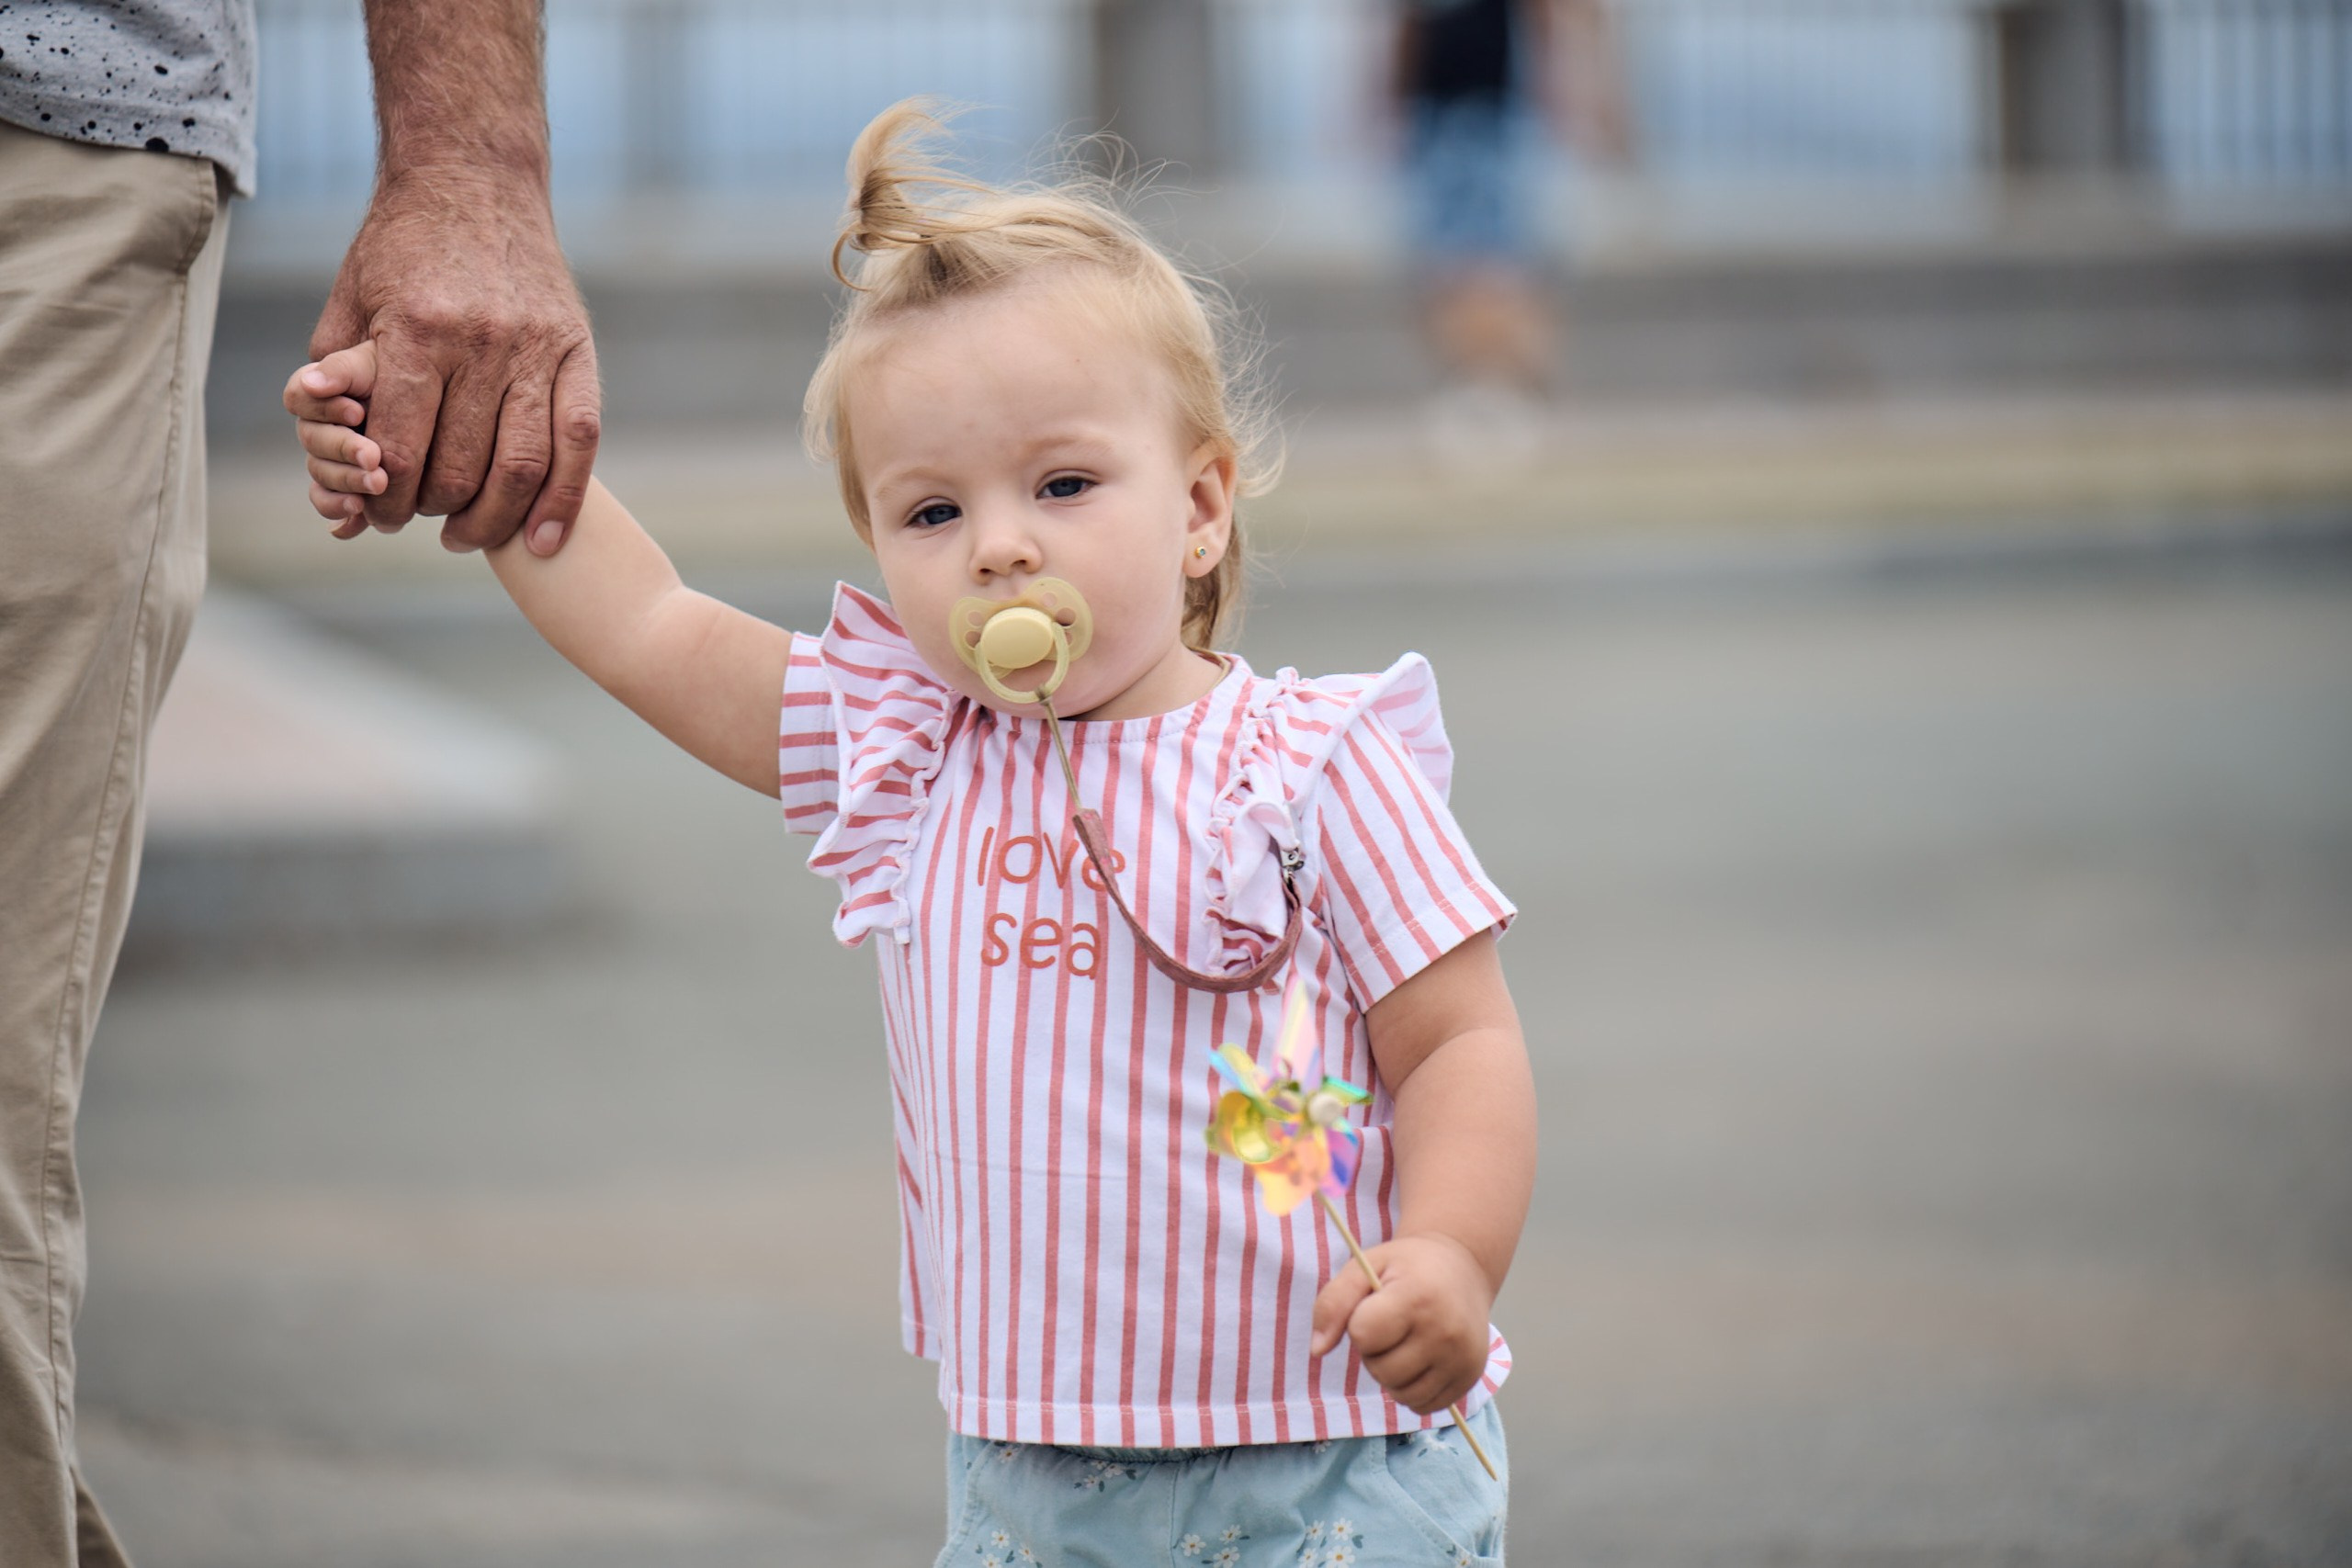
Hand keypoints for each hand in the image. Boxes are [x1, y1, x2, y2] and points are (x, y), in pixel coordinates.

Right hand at [285, 343, 388, 538]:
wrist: (436, 412)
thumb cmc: (405, 378)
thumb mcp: (378, 367)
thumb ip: (344, 370)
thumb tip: (312, 383)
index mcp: (320, 394)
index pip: (298, 398)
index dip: (322, 408)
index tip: (356, 413)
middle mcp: (320, 427)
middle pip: (312, 441)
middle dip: (343, 449)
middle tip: (374, 456)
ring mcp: (331, 460)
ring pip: (321, 473)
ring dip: (347, 479)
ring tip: (379, 483)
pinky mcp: (345, 489)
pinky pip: (329, 502)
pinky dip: (339, 508)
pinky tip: (357, 509)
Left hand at [310, 171, 597, 555]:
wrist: (473, 177)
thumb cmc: (401, 247)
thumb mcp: (350, 304)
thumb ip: (336, 384)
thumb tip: (329, 468)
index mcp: (417, 331)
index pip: (401, 448)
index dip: (385, 499)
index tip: (378, 517)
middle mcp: (482, 342)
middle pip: (462, 467)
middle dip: (435, 512)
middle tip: (423, 523)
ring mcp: (537, 347)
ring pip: (524, 465)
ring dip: (496, 520)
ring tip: (472, 535)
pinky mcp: (578, 350)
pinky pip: (579, 441)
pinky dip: (564, 500)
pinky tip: (543, 537)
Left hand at [1309, 1232, 1494, 1414]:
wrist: (1462, 1269)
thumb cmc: (1406, 1268)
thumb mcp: (1364, 1267)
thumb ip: (1332, 1303)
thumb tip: (1317, 1350)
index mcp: (1417, 1297)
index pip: (1363, 1335)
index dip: (1359, 1323)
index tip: (1375, 1305)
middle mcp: (1446, 1332)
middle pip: (1381, 1371)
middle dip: (1374, 1352)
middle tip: (1391, 1326)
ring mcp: (1462, 1359)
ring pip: (1401, 1395)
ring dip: (1392, 1375)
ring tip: (1405, 1342)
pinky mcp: (1470, 1378)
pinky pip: (1423, 1406)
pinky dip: (1413, 1390)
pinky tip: (1421, 1360)